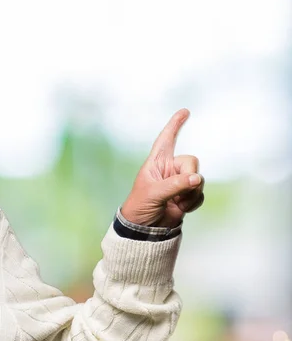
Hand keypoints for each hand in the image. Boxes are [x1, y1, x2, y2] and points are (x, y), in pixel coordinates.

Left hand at [121, 108, 204, 227]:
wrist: (144, 228)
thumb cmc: (140, 206)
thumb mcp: (154, 193)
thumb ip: (176, 184)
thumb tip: (197, 178)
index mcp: (156, 163)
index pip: (165, 139)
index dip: (174, 125)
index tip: (184, 111)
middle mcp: (169, 169)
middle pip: (191, 161)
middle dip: (189, 176)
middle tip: (178, 192)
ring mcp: (179, 182)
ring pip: (199, 178)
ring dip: (191, 193)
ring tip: (176, 203)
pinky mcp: (187, 195)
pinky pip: (200, 193)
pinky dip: (193, 202)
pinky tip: (180, 208)